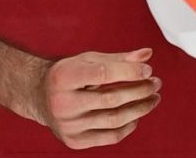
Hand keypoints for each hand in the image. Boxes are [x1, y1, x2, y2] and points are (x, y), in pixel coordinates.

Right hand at [39, 48, 161, 148]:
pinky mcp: (74, 141)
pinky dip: (128, 126)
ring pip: (114, 120)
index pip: (103, 74)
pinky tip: (137, 116)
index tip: (147, 70)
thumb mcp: (88, 60)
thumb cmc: (68, 75)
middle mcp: (63, 103)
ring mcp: (68, 125)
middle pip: (111, 99)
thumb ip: (118, 59)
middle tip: (155, 83)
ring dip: (140, 109)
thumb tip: (147, 55)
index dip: (129, 72)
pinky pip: (110, 137)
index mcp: (64, 77)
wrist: (40, 97)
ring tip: (153, 98)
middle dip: (139, 91)